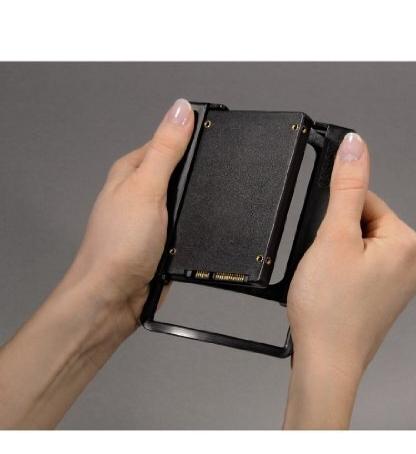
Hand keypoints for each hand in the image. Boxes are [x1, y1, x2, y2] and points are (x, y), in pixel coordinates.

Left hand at [61, 98, 193, 360]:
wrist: (114, 297)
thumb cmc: (117, 247)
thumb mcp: (146, 188)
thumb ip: (166, 149)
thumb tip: (180, 110)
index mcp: (131, 169)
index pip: (167, 139)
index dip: (192, 137)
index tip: (215, 137)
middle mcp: (139, 190)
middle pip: (180, 170)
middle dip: (198, 177)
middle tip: (210, 183)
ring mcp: (151, 216)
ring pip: (186, 199)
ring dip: (197, 204)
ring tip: (201, 209)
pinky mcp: (162, 239)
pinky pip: (186, 225)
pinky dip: (195, 226)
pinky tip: (197, 230)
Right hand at [284, 133, 415, 428]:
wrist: (324, 363)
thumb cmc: (329, 310)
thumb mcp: (333, 237)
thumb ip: (346, 187)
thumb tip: (355, 145)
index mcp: (406, 243)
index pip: (366, 201)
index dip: (335, 216)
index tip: (322, 241)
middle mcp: (411, 263)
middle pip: (362, 225)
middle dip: (335, 239)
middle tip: (323, 266)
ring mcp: (399, 285)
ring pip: (357, 248)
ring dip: (335, 257)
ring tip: (325, 283)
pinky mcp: (383, 299)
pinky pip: (359, 270)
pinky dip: (340, 274)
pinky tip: (330, 293)